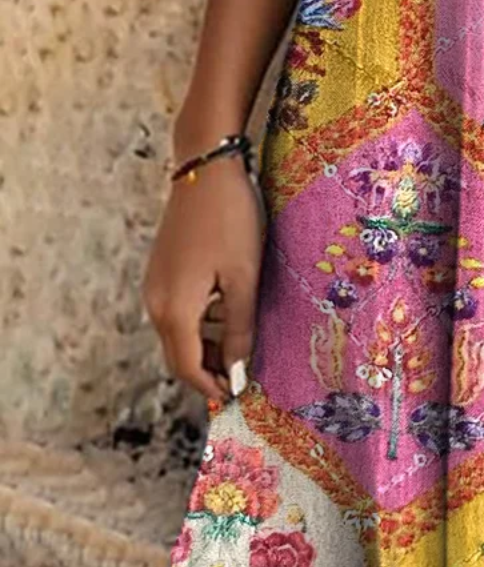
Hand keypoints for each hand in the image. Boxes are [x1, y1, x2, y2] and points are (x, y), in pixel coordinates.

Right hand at [141, 155, 264, 403]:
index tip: (238, 397)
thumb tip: (237, 374)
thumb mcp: (244, 278)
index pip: (187, 368)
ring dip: (206, 347)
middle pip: (178, 354)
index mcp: (174, 310)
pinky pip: (177, 311)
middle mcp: (155, 302)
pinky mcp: (161, 270)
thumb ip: (239, 328)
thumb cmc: (231, 221)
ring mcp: (155, 285)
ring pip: (178, 333)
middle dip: (209, 370)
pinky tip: (228, 312)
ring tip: (243, 344)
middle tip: (245, 375)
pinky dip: (200, 324)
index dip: (211, 387)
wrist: (206, 169)